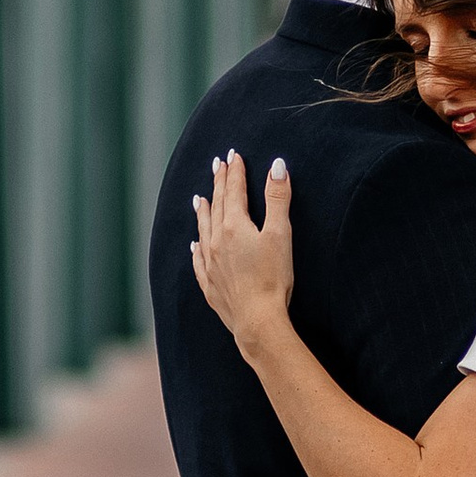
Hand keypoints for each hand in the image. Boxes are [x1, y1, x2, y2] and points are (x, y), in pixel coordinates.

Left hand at [190, 148, 294, 353]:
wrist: (257, 320)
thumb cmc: (273, 278)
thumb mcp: (280, 234)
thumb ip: (278, 199)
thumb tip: (276, 166)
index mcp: (234, 226)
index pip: (234, 191)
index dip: (235, 172)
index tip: (234, 155)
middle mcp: (216, 242)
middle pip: (217, 206)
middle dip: (218, 184)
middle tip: (217, 166)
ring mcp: (210, 264)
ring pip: (203, 230)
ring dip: (203, 211)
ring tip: (200, 198)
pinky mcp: (210, 285)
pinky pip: (198, 260)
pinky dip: (197, 248)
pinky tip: (195, 245)